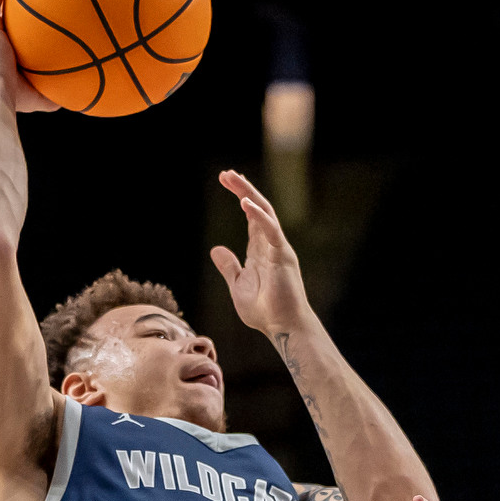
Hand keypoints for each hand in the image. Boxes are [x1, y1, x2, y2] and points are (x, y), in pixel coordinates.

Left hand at [210, 170, 310, 335]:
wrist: (283, 327)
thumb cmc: (265, 311)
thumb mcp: (238, 286)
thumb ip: (229, 267)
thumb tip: (216, 249)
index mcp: (260, 250)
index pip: (251, 216)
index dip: (240, 196)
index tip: (225, 181)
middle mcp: (271, 244)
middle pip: (257, 208)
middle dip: (242, 188)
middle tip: (226, 173)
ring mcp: (278, 248)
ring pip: (265, 212)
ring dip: (249, 194)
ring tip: (233, 178)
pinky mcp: (283, 256)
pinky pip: (271, 230)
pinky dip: (259, 215)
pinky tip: (245, 202)